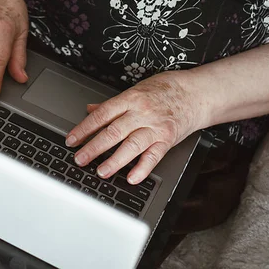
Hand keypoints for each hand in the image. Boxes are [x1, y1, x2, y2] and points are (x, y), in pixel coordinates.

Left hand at [66, 71, 204, 184]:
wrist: (196, 93)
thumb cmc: (165, 90)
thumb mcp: (136, 90)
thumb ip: (112, 104)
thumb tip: (90, 109)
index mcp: (130, 99)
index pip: (102, 115)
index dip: (84, 128)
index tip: (71, 140)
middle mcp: (142, 113)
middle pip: (113, 132)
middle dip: (94, 147)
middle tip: (80, 159)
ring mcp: (155, 126)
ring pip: (132, 145)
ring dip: (115, 160)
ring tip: (101, 171)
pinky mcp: (168, 139)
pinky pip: (154, 156)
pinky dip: (143, 168)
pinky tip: (132, 178)